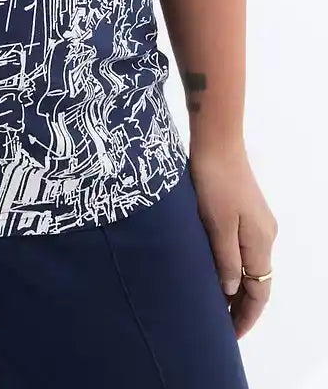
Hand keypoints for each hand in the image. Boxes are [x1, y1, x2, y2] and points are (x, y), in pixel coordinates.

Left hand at [188, 141, 276, 338]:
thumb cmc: (214, 182)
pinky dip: (231, 266)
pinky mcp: (244, 211)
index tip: (229, 335)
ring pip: (249, 266)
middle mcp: (264, 235)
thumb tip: (232, 289)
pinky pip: (242, 250)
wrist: (216, 140)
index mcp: (261, 242)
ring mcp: (255, 222)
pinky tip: (213, 270)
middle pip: (257, 281)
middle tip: (217, 325)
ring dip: (234, 286)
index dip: (246, 316)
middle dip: (240, 306)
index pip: (259, 292)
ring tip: (212, 303)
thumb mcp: (217, 224)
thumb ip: (226, 260)